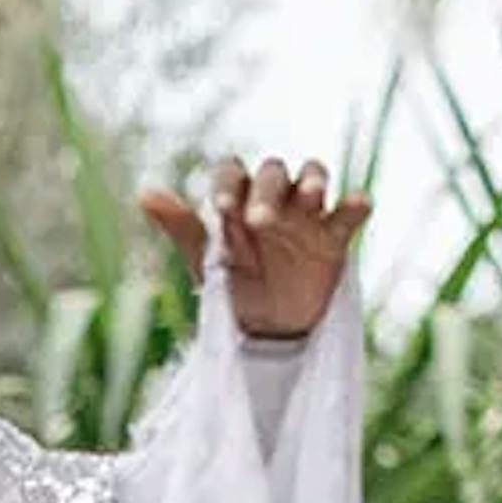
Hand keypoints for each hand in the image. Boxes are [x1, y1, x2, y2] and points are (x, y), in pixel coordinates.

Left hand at [138, 156, 372, 342]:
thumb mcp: (204, 260)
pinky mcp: (334, 235)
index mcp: (238, 200)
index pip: (233, 173)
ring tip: (312, 195)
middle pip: (273, 173)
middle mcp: (273, 198)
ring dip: (314, 181)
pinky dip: (355, 204)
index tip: (220, 208)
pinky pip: (348, 212)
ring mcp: (306, 214)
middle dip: (267, 190)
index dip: (227, 183)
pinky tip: (358, 203)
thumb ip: (181, 226)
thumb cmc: (233, 285)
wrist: (267, 329)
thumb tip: (144, 192)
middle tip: (258, 221)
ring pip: (313, 178)